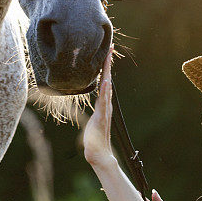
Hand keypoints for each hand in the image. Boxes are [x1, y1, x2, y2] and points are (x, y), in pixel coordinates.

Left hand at [83, 46, 115, 167]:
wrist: (99, 153)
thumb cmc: (94, 138)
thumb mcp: (92, 120)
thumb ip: (95, 112)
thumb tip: (91, 108)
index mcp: (103, 103)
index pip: (104, 81)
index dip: (105, 67)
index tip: (106, 53)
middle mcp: (106, 104)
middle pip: (107, 80)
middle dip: (108, 64)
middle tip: (110, 47)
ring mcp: (105, 110)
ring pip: (107, 88)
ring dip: (107, 73)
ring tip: (108, 59)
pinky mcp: (102, 117)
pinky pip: (104, 101)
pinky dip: (105, 91)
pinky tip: (106, 82)